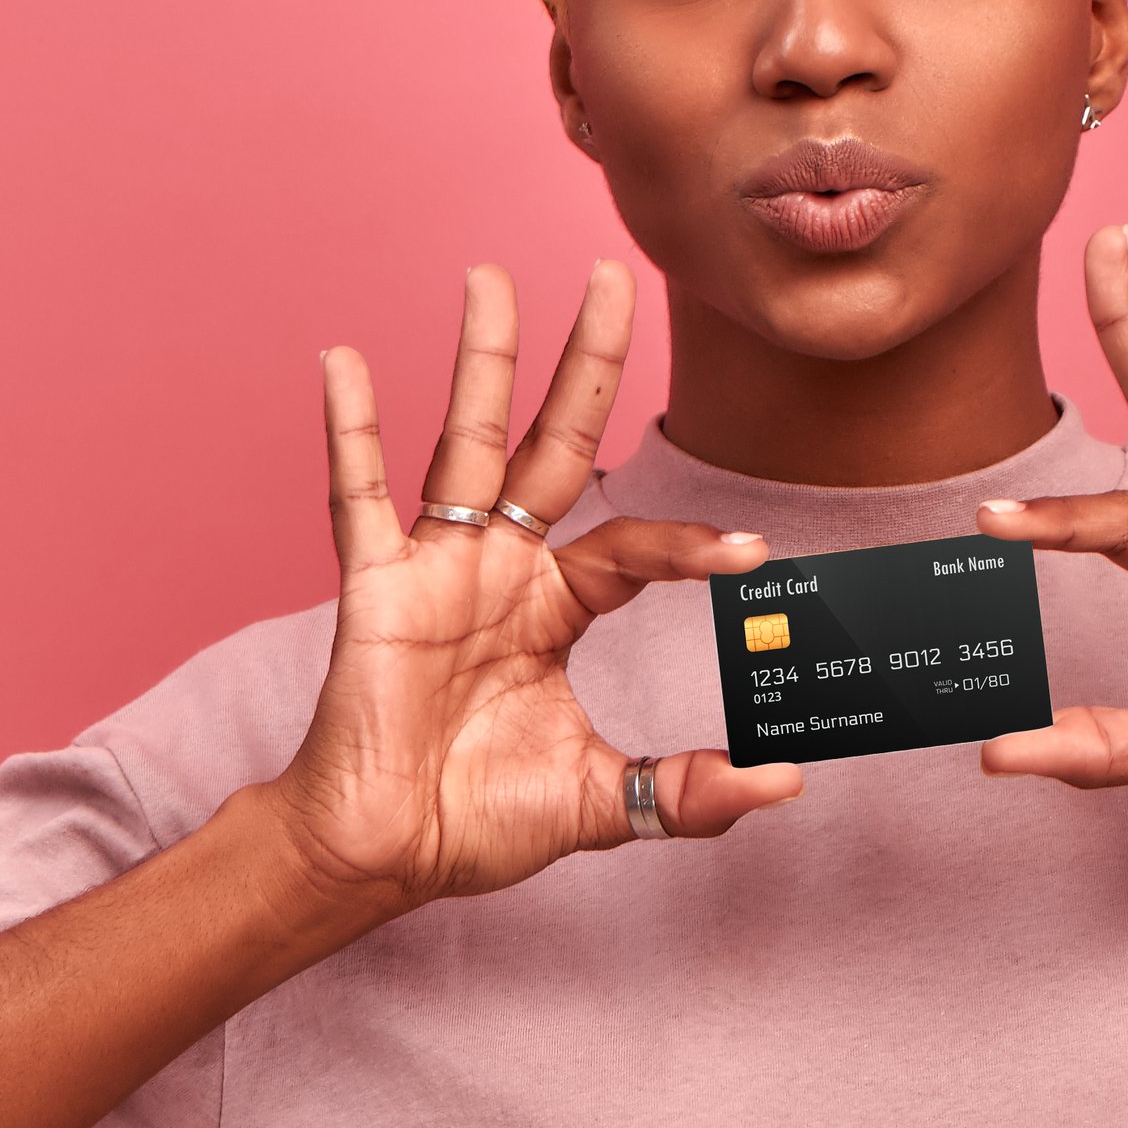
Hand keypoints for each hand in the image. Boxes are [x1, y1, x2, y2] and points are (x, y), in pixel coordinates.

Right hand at [268, 261, 802, 926]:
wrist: (386, 853)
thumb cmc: (477, 820)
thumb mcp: (603, 801)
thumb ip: (688, 792)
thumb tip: (783, 783)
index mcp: (554, 606)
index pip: (633, 545)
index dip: (689, 541)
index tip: (751, 551)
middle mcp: (501, 569)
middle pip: (554, 441)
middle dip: (586, 361)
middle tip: (613, 275)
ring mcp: (436, 567)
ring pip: (466, 443)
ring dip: (481, 360)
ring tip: (491, 278)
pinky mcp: (375, 585)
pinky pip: (358, 495)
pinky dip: (350, 430)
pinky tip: (344, 361)